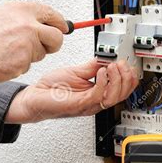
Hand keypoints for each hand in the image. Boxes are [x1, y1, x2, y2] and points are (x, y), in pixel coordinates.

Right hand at [0, 2, 67, 90]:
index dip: (59, 23)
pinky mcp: (24, 60)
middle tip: (46, 47)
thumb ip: (20, 19)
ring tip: (9, 53)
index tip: (63, 27)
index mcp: (20, 10)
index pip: (51, 14)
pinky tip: (4, 61)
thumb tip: (37, 23)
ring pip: (41, 53)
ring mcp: (27, 43)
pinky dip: (19, 66)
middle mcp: (27, 24)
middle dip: (53, 44)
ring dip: (30, 56)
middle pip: (56, 36)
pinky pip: (28, 66)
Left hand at [5, 59, 138, 123]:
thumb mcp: (76, 71)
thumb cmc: (51, 88)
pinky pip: (98, 96)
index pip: (122, 88)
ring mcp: (88, 104)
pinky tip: (101, 71)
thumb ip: (93, 66)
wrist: (34, 98)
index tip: (124, 62)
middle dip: (126, 77)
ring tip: (112, 66)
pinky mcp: (80, 104)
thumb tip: (106, 58)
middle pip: (122, 94)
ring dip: (117, 79)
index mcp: (96, 93)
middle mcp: (95, 101)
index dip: (128, 75)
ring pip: (114, 97)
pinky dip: (103, 82)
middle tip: (120, 64)